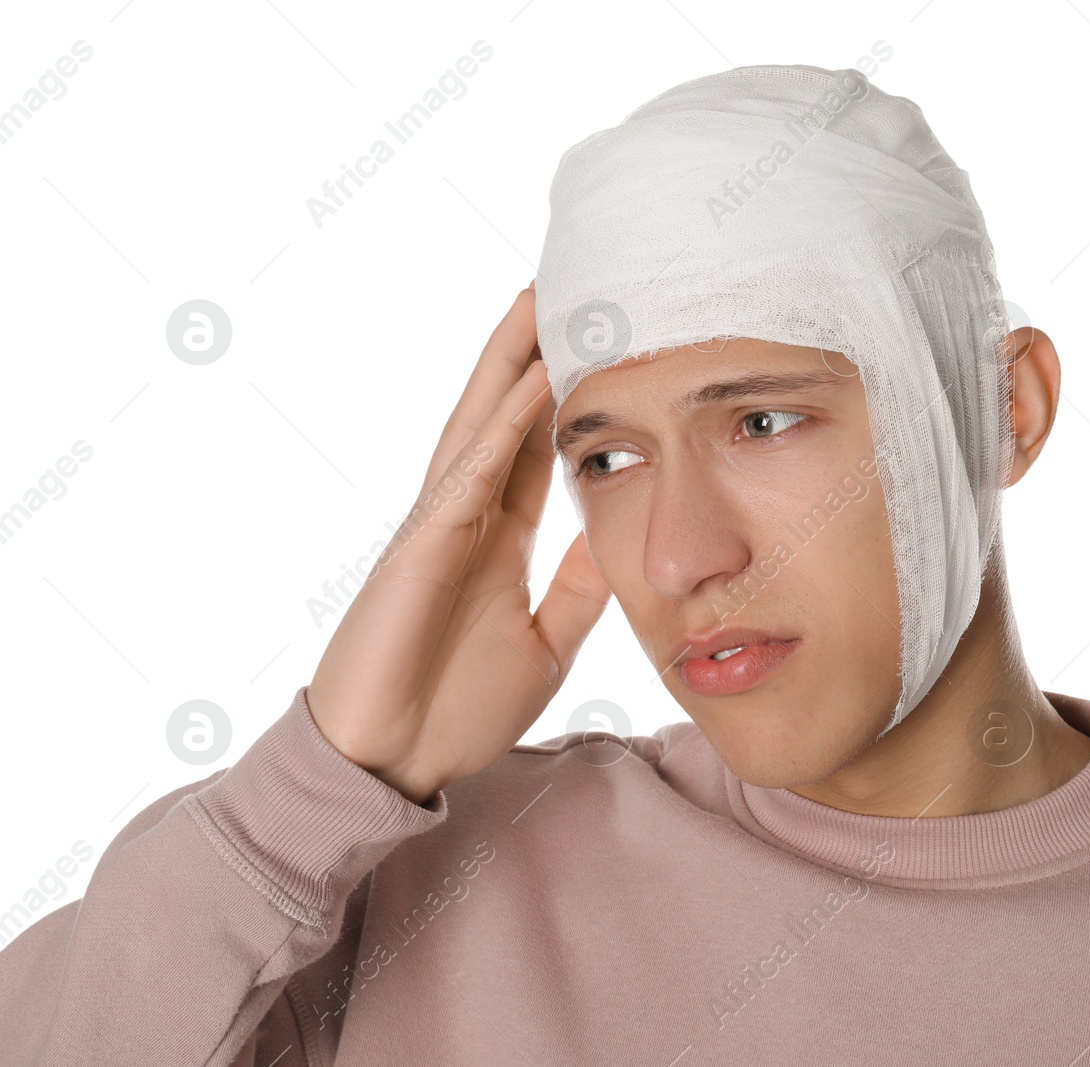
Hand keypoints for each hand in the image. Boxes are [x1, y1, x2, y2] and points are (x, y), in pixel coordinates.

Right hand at [306, 281, 610, 802]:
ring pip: (480, 424)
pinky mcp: (420, 549)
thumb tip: (617, 540)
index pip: (536, 446)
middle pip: (505, 413)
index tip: (600, 341)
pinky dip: (498, 427)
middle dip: (534, 350)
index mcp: (497, 538)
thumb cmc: (456, 708)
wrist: (396, 764)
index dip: (565, 392)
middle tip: (570, 284)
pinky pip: (466, 475)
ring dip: (512, 360)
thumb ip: (578, 590)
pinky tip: (529, 381)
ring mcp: (439, 526)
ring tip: (544, 296)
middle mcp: (467, 517)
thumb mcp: (547, 642)